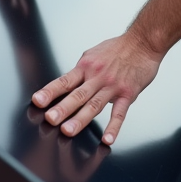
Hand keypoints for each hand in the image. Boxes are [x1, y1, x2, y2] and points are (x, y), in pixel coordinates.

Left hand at [31, 33, 162, 145]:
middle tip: (50, 119)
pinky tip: (107, 139)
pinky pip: (120, 113)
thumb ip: (81, 70)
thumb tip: (67, 83)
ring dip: (80, 119)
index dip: (50, 91)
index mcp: (86, 67)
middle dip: (62, 108)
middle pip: (77, 94)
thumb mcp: (93, 54)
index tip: (37, 101)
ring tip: (68, 131)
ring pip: (94, 105)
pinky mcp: (128, 94)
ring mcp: (112, 86)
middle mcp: (97, 77)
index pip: (64, 81)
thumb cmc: (118, 48)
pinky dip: (113, 127)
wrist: (143, 42)